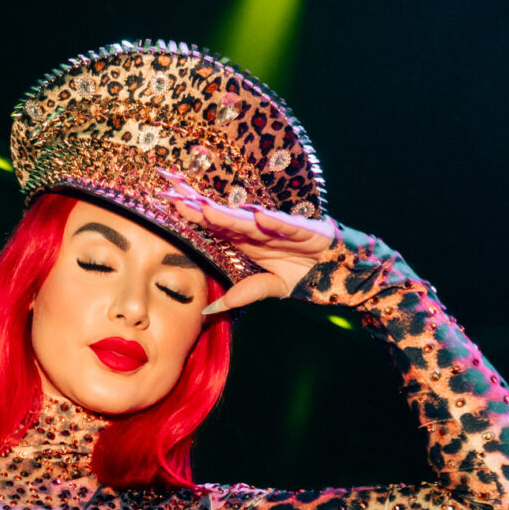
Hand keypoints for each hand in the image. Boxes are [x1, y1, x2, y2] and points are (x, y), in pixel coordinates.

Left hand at [157, 170, 343, 315]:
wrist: (339, 269)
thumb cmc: (301, 273)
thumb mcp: (268, 288)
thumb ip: (241, 295)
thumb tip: (208, 311)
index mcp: (246, 239)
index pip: (215, 225)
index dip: (193, 215)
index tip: (168, 206)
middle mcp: (259, 229)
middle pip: (225, 216)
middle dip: (200, 207)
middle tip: (174, 198)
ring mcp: (279, 228)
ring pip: (250, 219)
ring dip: (229, 215)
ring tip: (206, 209)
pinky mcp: (305, 230)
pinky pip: (287, 226)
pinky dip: (274, 222)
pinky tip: (259, 216)